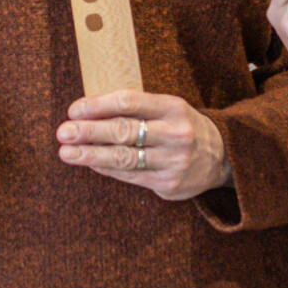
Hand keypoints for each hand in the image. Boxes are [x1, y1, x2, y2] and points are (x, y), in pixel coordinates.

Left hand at [57, 91, 229, 200]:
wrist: (224, 157)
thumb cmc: (183, 126)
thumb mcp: (169, 108)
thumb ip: (137, 109)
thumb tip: (89, 113)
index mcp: (173, 107)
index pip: (128, 103)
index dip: (98, 106)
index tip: (73, 110)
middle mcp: (175, 134)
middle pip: (124, 131)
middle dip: (89, 132)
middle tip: (63, 132)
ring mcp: (173, 161)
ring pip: (124, 158)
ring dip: (91, 155)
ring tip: (66, 153)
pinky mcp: (169, 184)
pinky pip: (131, 176)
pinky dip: (107, 169)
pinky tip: (89, 163)